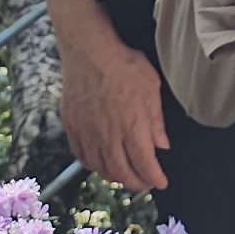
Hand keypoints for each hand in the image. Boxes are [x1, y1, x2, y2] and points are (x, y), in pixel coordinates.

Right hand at [54, 15, 172, 192]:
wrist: (89, 50)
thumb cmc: (123, 64)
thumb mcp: (151, 88)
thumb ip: (156, 121)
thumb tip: (161, 145)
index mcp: (131, 125)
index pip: (144, 163)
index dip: (154, 177)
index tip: (161, 182)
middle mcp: (108, 134)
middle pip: (121, 172)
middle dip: (136, 183)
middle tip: (145, 183)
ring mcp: (87, 132)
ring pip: (100, 167)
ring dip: (114, 176)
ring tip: (125, 175)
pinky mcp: (72, 126)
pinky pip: (81, 155)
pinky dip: (92, 165)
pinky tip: (100, 163)